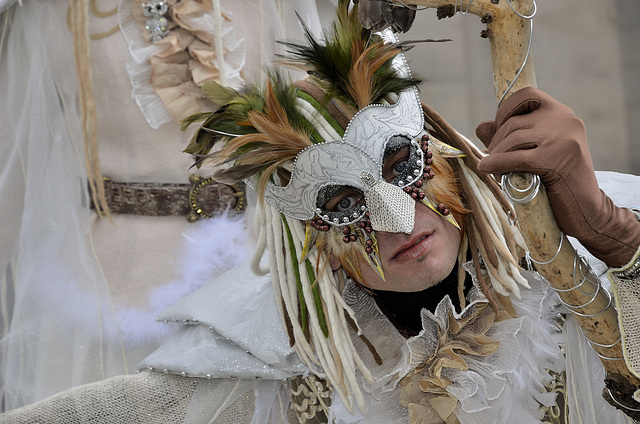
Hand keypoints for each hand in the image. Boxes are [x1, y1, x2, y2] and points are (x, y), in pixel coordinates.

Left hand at [475, 87, 639, 266]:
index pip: (526, 95)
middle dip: (496, 142)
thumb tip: (481, 125)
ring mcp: (564, 137)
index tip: (498, 132)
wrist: (587, 211)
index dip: (504, 111)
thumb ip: (508, 137)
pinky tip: (486, 169)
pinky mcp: (558, 158)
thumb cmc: (558, 183)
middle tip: (491, 159)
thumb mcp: (533, 153)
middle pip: (514, 121)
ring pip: (513, 138)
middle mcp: (565, 118)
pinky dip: (496, 164)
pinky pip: (516, 157)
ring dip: (495, 155)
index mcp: (561, 113)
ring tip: (494, 169)